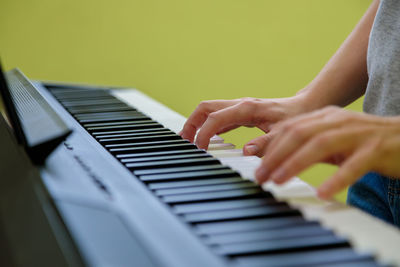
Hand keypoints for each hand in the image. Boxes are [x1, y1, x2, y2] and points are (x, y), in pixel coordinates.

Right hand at [180, 96, 307, 149]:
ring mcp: (239, 108)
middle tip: (184, 142)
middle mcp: (239, 105)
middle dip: (191, 124)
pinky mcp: (241, 113)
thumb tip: (245, 152)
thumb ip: (266, 143)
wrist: (306, 105)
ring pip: (209, 111)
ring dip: (196, 124)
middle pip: (205, 108)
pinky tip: (206, 140)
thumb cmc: (296, 117)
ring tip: (189, 142)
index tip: (200, 149)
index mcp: (247, 108)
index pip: (214, 118)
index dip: (203, 133)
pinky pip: (218, 118)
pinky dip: (207, 127)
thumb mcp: (284, 132)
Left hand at [255, 106, 399, 198]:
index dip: (268, 143)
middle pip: (299, 133)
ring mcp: (358, 134)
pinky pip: (354, 165)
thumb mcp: (332, 142)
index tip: (251, 160)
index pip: (290, 127)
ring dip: (294, 163)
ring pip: (320, 145)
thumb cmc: (364, 142)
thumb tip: (274, 158)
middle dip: (275, 155)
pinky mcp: (377, 150)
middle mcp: (338, 121)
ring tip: (277, 181)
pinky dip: (337, 179)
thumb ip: (305, 147)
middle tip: (259, 176)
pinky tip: (322, 193)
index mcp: (325, 117)